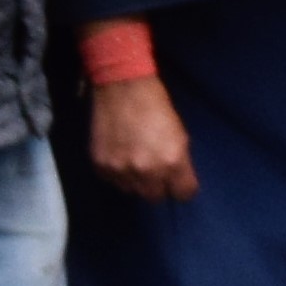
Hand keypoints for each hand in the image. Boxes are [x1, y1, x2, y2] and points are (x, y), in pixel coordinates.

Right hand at [88, 73, 198, 202]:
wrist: (124, 88)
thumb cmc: (157, 108)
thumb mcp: (180, 135)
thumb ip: (179, 163)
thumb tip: (176, 181)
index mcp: (172, 161)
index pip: (183, 194)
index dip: (181, 188)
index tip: (177, 183)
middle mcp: (147, 170)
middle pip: (155, 197)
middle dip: (157, 186)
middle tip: (154, 170)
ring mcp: (122, 169)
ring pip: (132, 191)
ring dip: (135, 180)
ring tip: (134, 159)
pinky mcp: (102, 166)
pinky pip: (112, 180)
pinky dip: (117, 172)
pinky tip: (119, 154)